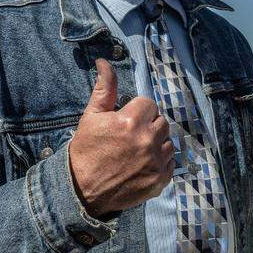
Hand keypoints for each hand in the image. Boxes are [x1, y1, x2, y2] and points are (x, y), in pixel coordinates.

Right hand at [68, 59, 174, 217]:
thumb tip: (104, 62)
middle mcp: (147, 140)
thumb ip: (104, 89)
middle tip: (130, 137)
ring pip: (168, 141)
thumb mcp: (91, 117)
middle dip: (148, 125)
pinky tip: (142, 165)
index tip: (126, 122)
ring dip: (156, 143)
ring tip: (136, 152)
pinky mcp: (160, 179)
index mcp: (130, 121)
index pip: (149, 104)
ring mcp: (155, 161)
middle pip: (161, 121)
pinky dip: (160, 162)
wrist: (82, 191)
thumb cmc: (86, 151)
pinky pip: (171, 162)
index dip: (137, 111)